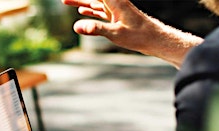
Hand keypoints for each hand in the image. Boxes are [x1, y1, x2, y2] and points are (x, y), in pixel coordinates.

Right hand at [62, 0, 201, 67]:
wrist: (155, 40)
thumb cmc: (138, 36)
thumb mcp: (115, 33)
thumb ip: (95, 29)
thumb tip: (76, 26)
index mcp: (114, 1)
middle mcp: (114, 3)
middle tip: (63, 0)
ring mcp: (115, 10)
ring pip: (94, 4)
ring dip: (81, 2)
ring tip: (67, 2)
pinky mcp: (116, 18)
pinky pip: (99, 11)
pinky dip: (90, 10)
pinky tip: (83, 11)